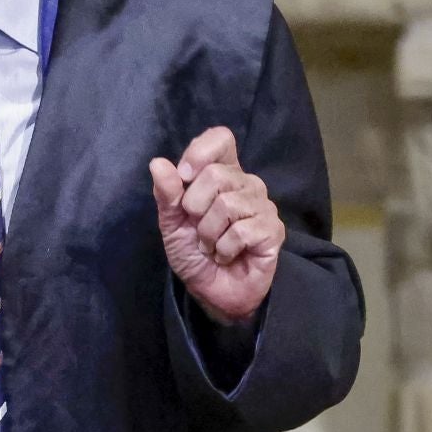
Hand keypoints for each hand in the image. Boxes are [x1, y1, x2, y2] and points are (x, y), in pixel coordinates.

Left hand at [149, 127, 284, 324]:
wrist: (212, 293)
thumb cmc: (195, 254)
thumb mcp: (171, 223)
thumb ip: (167, 194)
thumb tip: (158, 163)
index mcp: (222, 173)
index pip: (221, 139)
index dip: (200, 152)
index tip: (185, 176)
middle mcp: (246, 183)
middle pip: (216, 174)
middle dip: (195, 208)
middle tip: (198, 230)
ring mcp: (263, 205)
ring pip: (227, 204)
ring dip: (208, 235)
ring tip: (212, 246)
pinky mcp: (273, 230)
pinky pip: (241, 231)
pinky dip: (224, 249)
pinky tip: (227, 256)